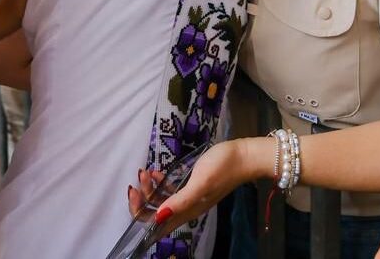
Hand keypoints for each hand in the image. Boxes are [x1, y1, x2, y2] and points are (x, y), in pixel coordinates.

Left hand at [133, 138, 266, 232]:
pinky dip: (160, 183)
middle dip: (142, 198)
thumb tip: (159, 216)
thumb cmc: (223, 167)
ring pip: (161, 200)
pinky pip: (170, 190)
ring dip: (150, 189)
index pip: (155, 222)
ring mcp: (189, 197)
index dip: (140, 211)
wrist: (244, 156)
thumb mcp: (200, 182)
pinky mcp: (192, 186)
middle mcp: (186, 208)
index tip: (134, 191)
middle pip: (156, 212)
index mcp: (187, 211)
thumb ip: (181, 200)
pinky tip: (157, 171)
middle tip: (139, 178)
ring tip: (146, 171)